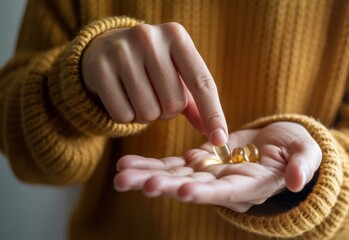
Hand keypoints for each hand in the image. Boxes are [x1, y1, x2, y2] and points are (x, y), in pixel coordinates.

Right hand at [82, 22, 226, 144]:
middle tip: (157, 96)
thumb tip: (217, 135)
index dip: (213, 114)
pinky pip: (123, 115)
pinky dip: (127, 116)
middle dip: (168, 111)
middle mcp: (149, 38)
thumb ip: (198, 103)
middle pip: (173, 103)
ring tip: (140, 96)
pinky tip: (122, 98)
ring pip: (148, 112)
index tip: (220, 140)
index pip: (202, 82)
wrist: (105, 48)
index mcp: (176, 36)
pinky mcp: (99, 69)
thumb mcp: (178, 74)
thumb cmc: (152, 67)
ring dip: (148, 115)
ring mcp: (121, 51)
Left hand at [114, 122, 321, 212]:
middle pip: (190, 187)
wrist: (279, 144)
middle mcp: (223, 186)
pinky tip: (127, 164)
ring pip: (175, 176)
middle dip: (164, 185)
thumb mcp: (305, 153)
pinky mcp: (200, 161)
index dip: (205, 192)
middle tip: (134, 183)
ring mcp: (209, 174)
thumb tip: (297, 181)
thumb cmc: (296, 148)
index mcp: (248, 186)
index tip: (183, 191)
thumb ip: (302, 165)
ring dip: (147, 175)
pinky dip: (151, 165)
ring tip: (120, 174)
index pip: (224, 192)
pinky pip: (172, 164)